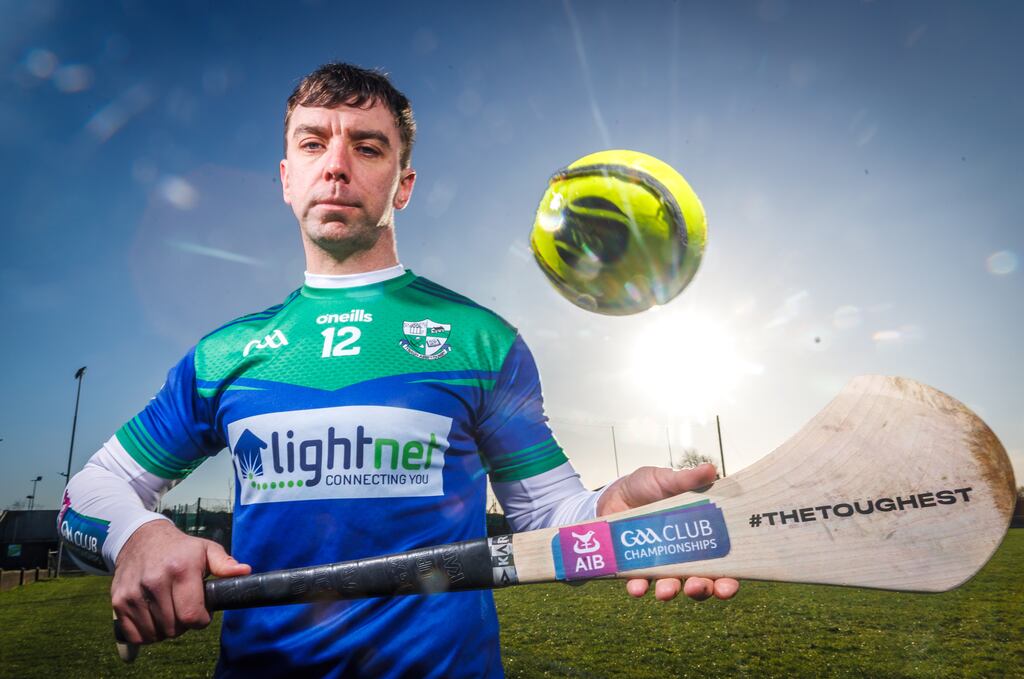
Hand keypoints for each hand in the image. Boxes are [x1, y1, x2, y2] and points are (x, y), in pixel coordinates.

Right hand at [111, 519, 250, 643]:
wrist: (141, 539)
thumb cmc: (180, 548)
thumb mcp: (206, 550)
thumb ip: (225, 564)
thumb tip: (245, 572)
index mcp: (181, 569)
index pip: (192, 616)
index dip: (201, 620)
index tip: (202, 611)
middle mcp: (155, 581)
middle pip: (175, 628)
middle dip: (184, 623)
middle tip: (184, 607)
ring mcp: (134, 592)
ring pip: (155, 634)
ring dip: (165, 629)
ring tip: (170, 610)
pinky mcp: (118, 601)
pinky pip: (135, 635)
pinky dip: (146, 633)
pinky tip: (154, 616)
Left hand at [596, 463, 738, 601]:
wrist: (614, 493)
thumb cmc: (648, 487)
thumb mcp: (667, 479)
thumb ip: (687, 479)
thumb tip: (710, 469)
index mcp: (700, 537)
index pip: (721, 564)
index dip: (728, 579)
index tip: (729, 585)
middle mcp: (684, 556)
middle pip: (700, 582)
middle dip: (701, 589)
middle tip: (697, 588)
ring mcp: (659, 563)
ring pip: (670, 586)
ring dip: (670, 591)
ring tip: (666, 591)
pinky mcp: (635, 566)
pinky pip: (638, 582)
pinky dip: (638, 587)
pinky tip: (637, 588)